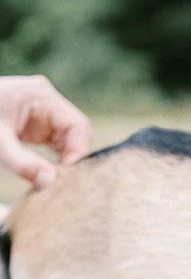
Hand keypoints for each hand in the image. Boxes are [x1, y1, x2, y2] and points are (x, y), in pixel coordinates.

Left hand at [0, 75, 90, 189]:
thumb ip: (23, 163)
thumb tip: (49, 182)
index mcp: (41, 95)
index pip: (77, 125)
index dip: (78, 151)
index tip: (67, 176)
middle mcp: (46, 103)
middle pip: (76, 134)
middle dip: (73, 158)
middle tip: (63, 183)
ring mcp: (42, 116)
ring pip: (68, 142)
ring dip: (64, 162)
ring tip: (55, 182)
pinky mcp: (35, 129)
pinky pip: (55, 146)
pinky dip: (54, 162)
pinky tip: (47, 177)